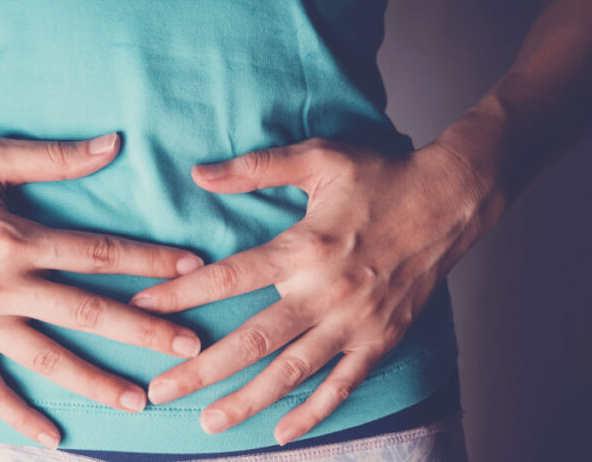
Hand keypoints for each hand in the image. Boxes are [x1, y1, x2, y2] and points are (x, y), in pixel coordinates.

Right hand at [0, 133, 204, 448]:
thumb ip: (55, 157)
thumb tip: (114, 144)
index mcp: (18, 238)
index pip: (100, 253)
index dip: (151, 261)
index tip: (194, 269)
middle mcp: (2, 285)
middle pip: (87, 312)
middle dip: (144, 330)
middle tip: (188, 347)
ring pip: (48, 359)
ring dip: (95, 382)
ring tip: (138, 401)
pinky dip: (19, 417)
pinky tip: (52, 438)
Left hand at [129, 137, 497, 444]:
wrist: (450, 200)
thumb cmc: (381, 175)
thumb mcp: (318, 158)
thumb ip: (256, 167)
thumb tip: (198, 173)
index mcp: (303, 247)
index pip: (227, 277)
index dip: (180, 295)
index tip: (141, 311)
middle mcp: (324, 292)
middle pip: (251, 339)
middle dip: (200, 368)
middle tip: (158, 389)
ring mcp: (353, 322)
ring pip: (290, 372)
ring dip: (246, 400)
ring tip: (207, 421)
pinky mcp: (379, 339)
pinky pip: (341, 385)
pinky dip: (312, 412)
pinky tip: (281, 433)